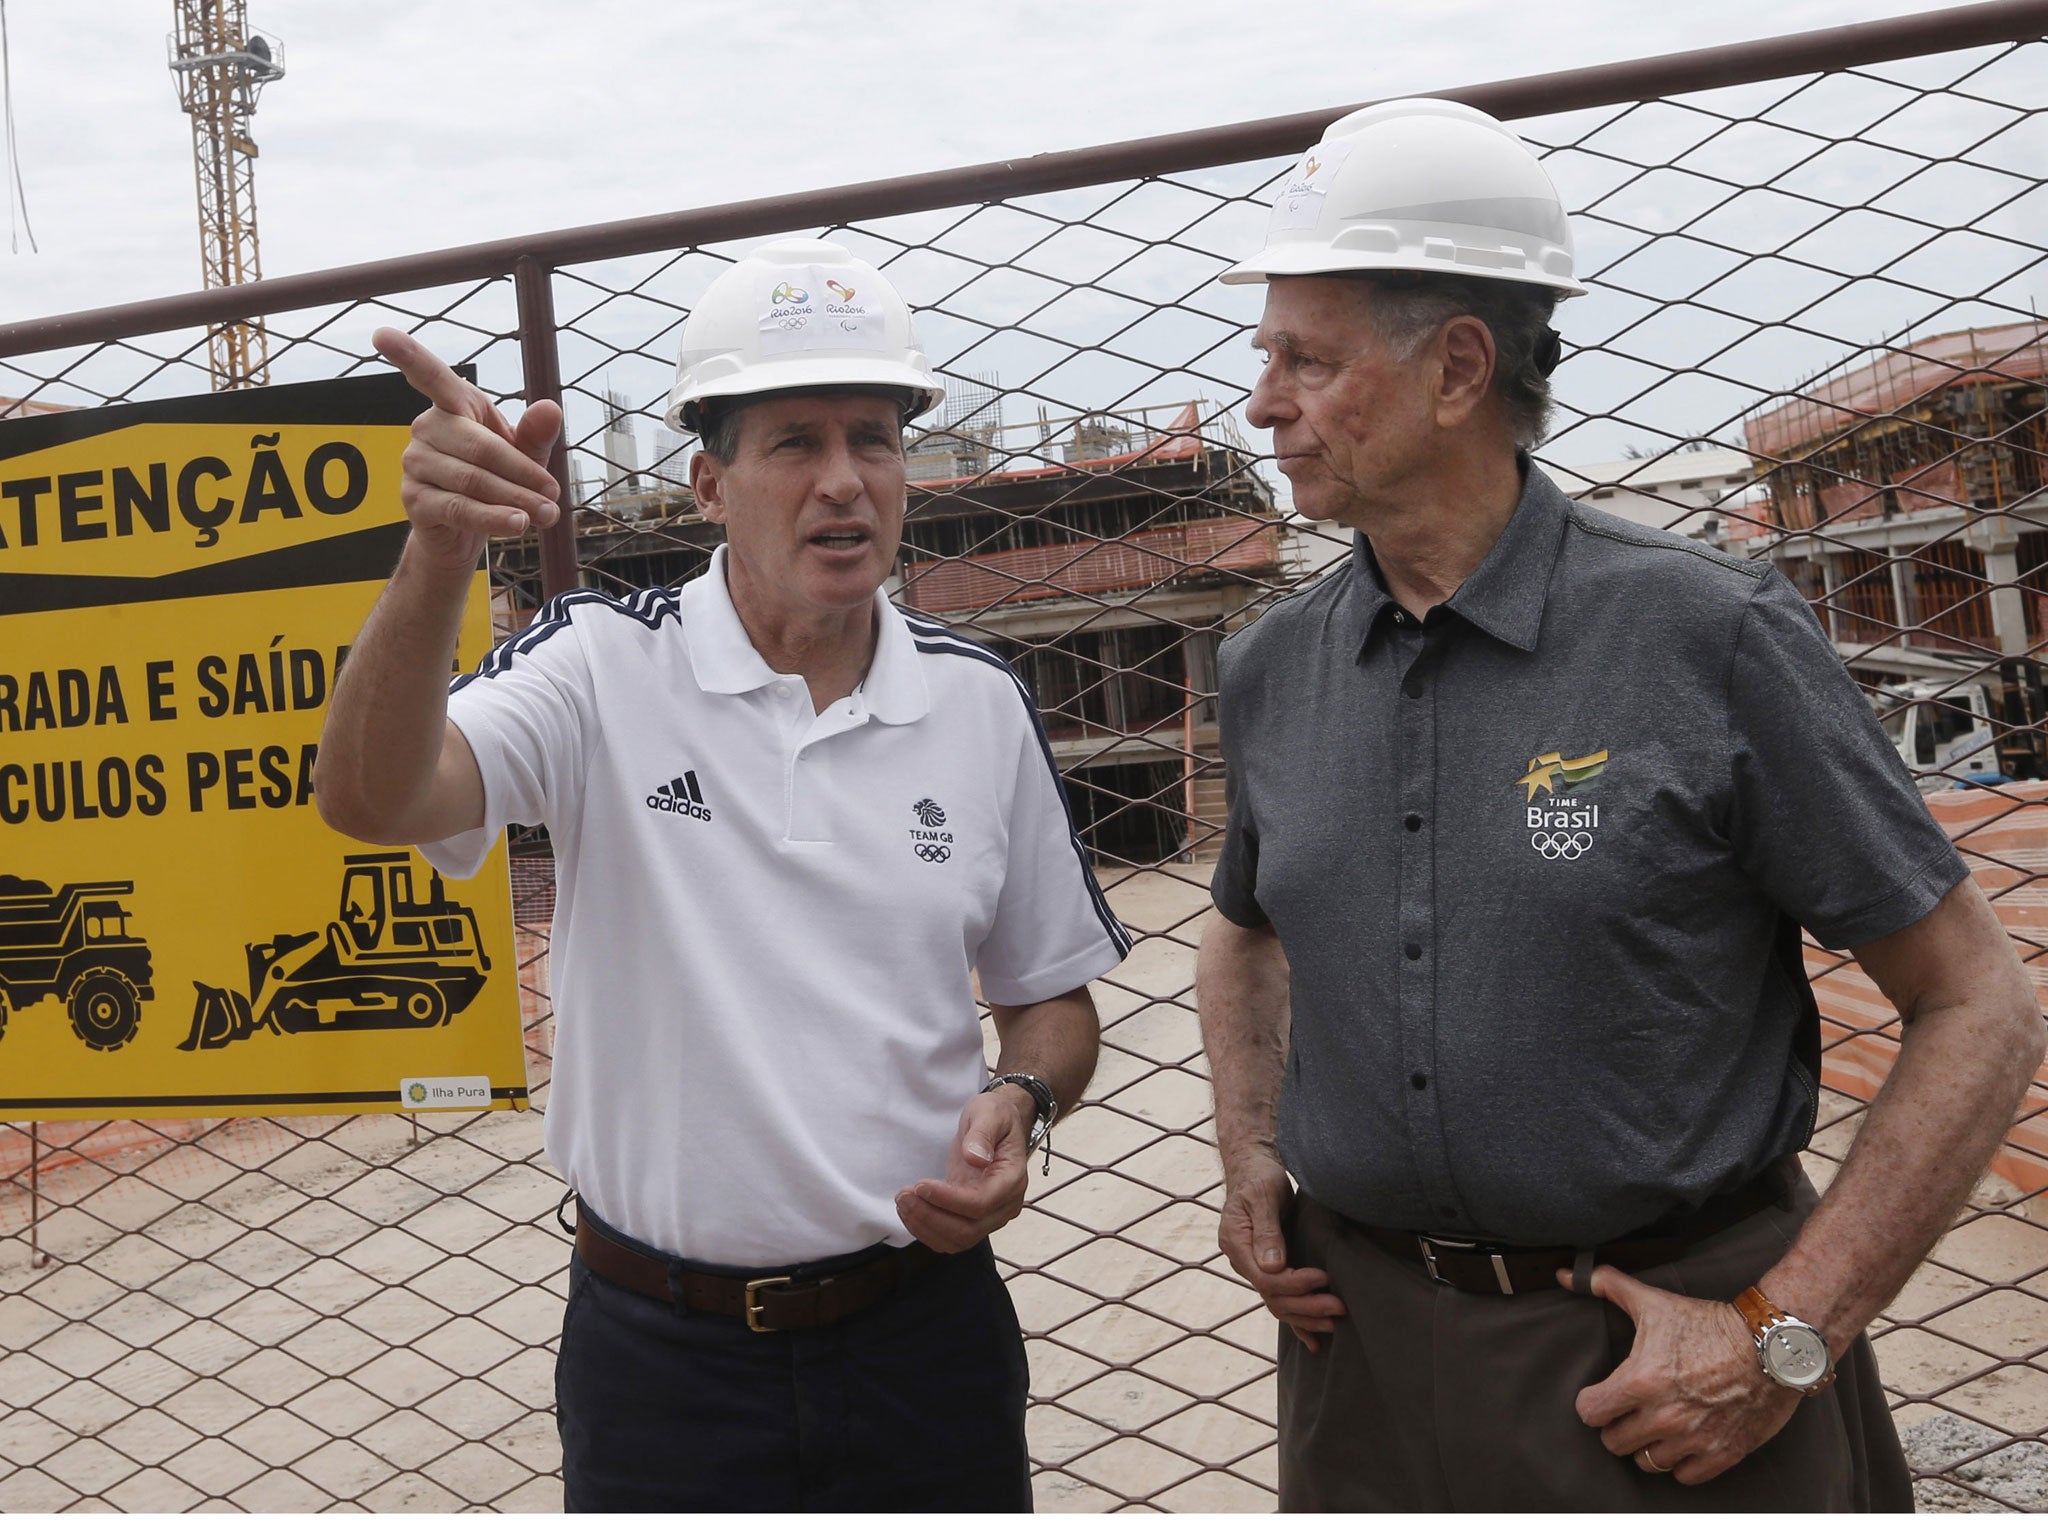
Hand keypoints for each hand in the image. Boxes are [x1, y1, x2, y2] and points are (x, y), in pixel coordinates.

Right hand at [371, 327, 562, 572]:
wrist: (468, 531)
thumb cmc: (497, 478)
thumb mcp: (524, 455)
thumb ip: (537, 434)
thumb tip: (550, 408)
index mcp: (453, 405)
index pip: (430, 376)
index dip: (407, 355)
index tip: (381, 334)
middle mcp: (427, 428)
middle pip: (481, 448)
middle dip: (523, 474)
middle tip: (555, 496)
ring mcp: (415, 463)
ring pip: (473, 481)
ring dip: (516, 499)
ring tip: (547, 515)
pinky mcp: (413, 499)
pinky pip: (460, 508)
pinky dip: (494, 518)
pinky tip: (517, 524)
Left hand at [894, 1091, 1029, 1252]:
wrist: (997, 1126)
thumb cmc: (995, 1116)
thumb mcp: (988, 1113)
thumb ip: (982, 1134)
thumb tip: (975, 1159)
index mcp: (1012, 1179)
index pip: (981, 1203)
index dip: (949, 1200)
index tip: (921, 1185)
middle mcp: (1006, 1205)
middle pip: (968, 1230)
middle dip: (931, 1216)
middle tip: (904, 1194)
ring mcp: (991, 1216)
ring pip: (958, 1240)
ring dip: (925, 1226)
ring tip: (902, 1200)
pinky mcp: (974, 1219)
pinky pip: (951, 1238)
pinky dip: (927, 1231)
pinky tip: (910, 1210)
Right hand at [1217, 1149, 1344, 1351]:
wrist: (1252, 1169)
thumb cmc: (1259, 1178)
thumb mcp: (1263, 1195)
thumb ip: (1266, 1230)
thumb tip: (1272, 1266)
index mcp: (1236, 1244)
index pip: (1265, 1279)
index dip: (1295, 1284)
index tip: (1323, 1278)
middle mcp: (1242, 1262)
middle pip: (1273, 1297)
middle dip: (1306, 1305)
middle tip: (1339, 1307)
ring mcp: (1254, 1268)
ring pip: (1278, 1304)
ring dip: (1305, 1316)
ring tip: (1334, 1323)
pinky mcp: (1268, 1269)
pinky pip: (1280, 1301)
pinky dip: (1296, 1321)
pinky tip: (1312, 1341)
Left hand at [1564, 1263, 1801, 1483]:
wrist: (1771, 1345)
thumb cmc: (1710, 1324)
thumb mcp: (1654, 1302)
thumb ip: (1606, 1286)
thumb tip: (1566, 1275)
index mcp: (1640, 1382)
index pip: (1590, 1413)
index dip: (1591, 1403)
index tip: (1601, 1396)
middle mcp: (1663, 1417)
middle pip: (1614, 1442)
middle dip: (1617, 1425)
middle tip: (1628, 1411)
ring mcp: (1693, 1439)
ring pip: (1647, 1462)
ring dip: (1647, 1445)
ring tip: (1654, 1426)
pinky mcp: (1722, 1454)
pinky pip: (1685, 1477)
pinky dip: (1680, 1463)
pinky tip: (1682, 1442)